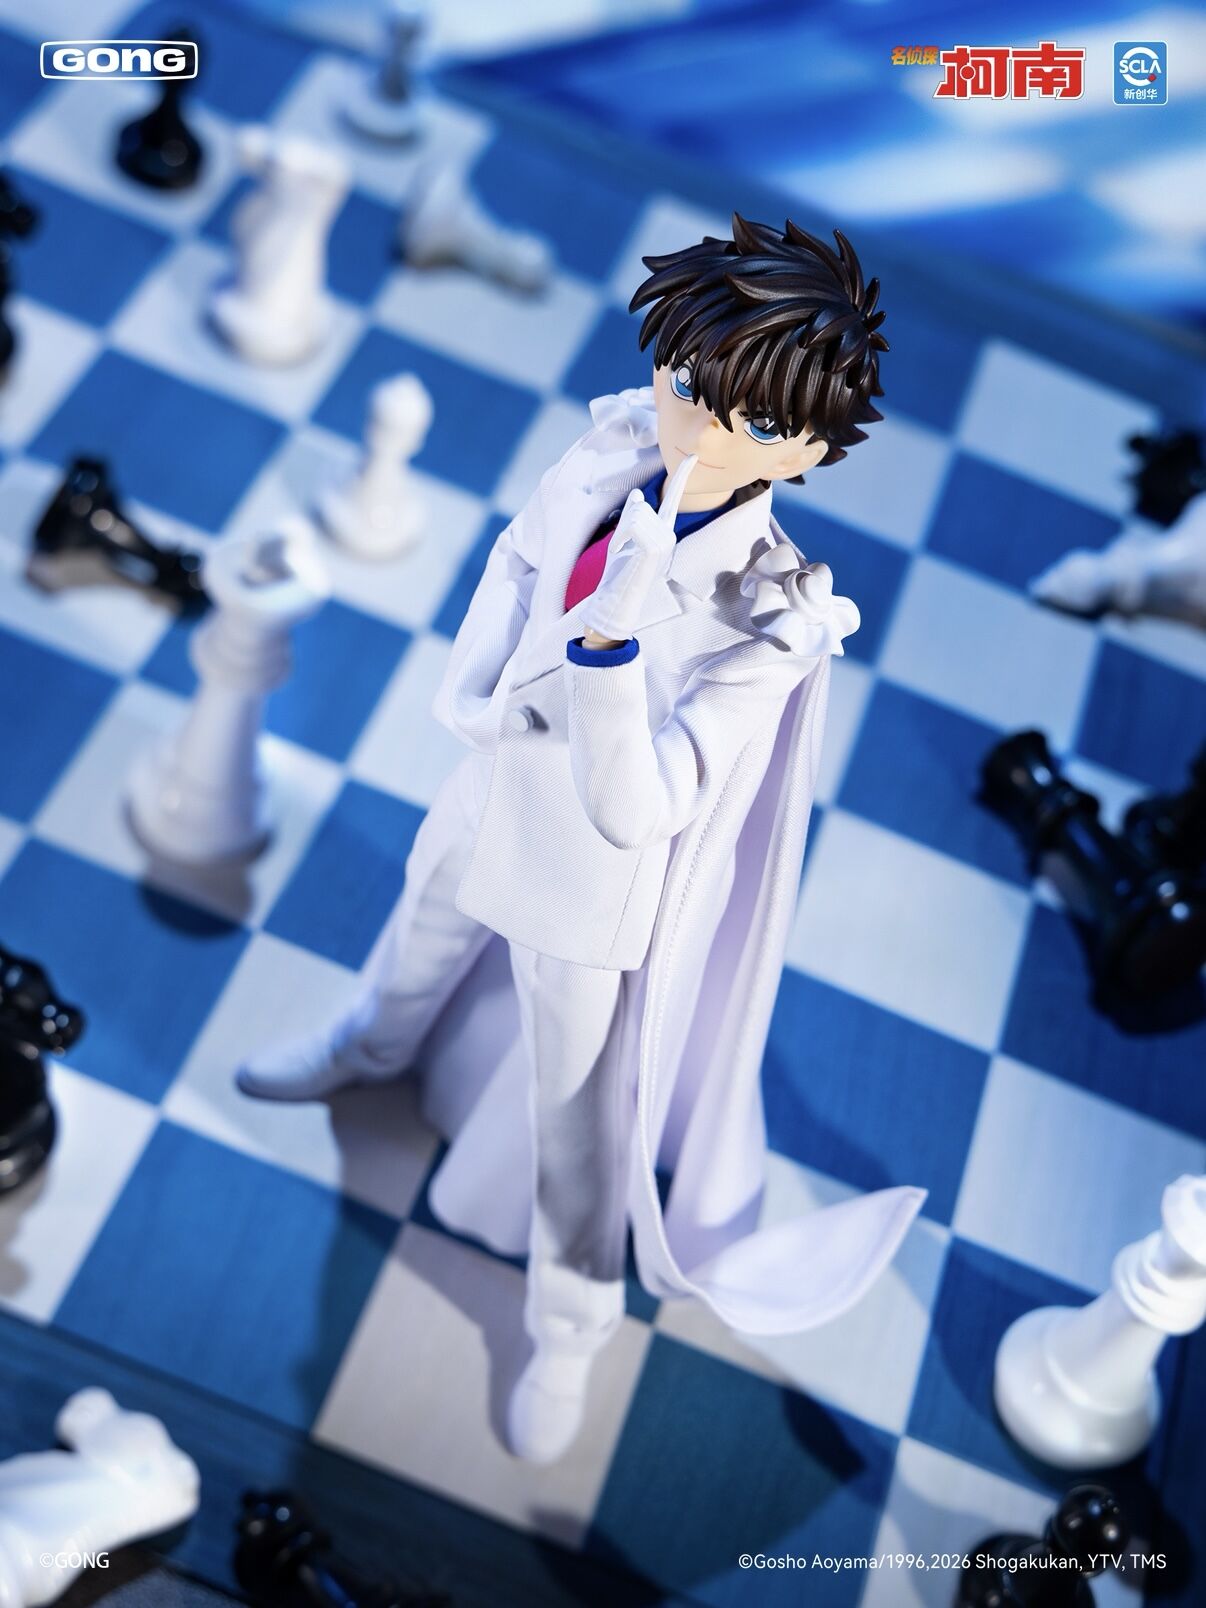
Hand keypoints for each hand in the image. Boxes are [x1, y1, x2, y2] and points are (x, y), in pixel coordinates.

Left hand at [578, 454, 696, 643]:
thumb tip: (636, 495)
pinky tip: (623, 554)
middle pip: (639, 505)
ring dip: (621, 532)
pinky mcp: (655, 548)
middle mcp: (668, 534)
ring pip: (635, 513)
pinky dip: (620, 537)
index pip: (673, 499)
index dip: (683, 476)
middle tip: (622, 548)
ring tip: (623, 553)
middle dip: (623, 523)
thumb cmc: (619, 573)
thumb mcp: (623, 539)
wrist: (617, 600)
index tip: (693, 455)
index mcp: (663, 531)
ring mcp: (664, 542)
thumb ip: (631, 517)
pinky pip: (633, 524)